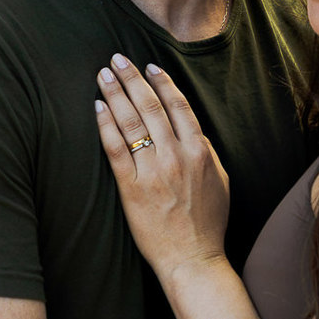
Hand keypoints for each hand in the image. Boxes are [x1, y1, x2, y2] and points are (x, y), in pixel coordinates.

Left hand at [95, 57, 229, 278]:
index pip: (178, 106)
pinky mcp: (131, 189)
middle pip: (151, 107)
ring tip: (103, 75)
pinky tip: (98, 108)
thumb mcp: (220, 181)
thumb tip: (190, 129)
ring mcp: (153, 172)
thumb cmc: (208, 223)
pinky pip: (115, 149)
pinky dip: (106, 125)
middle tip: (117, 59)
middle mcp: (176, 157)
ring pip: (131, 122)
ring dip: (116, 94)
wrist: (193, 259)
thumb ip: (205, 151)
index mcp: (200, 152)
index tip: (150, 66)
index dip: (163, 82)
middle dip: (132, 79)